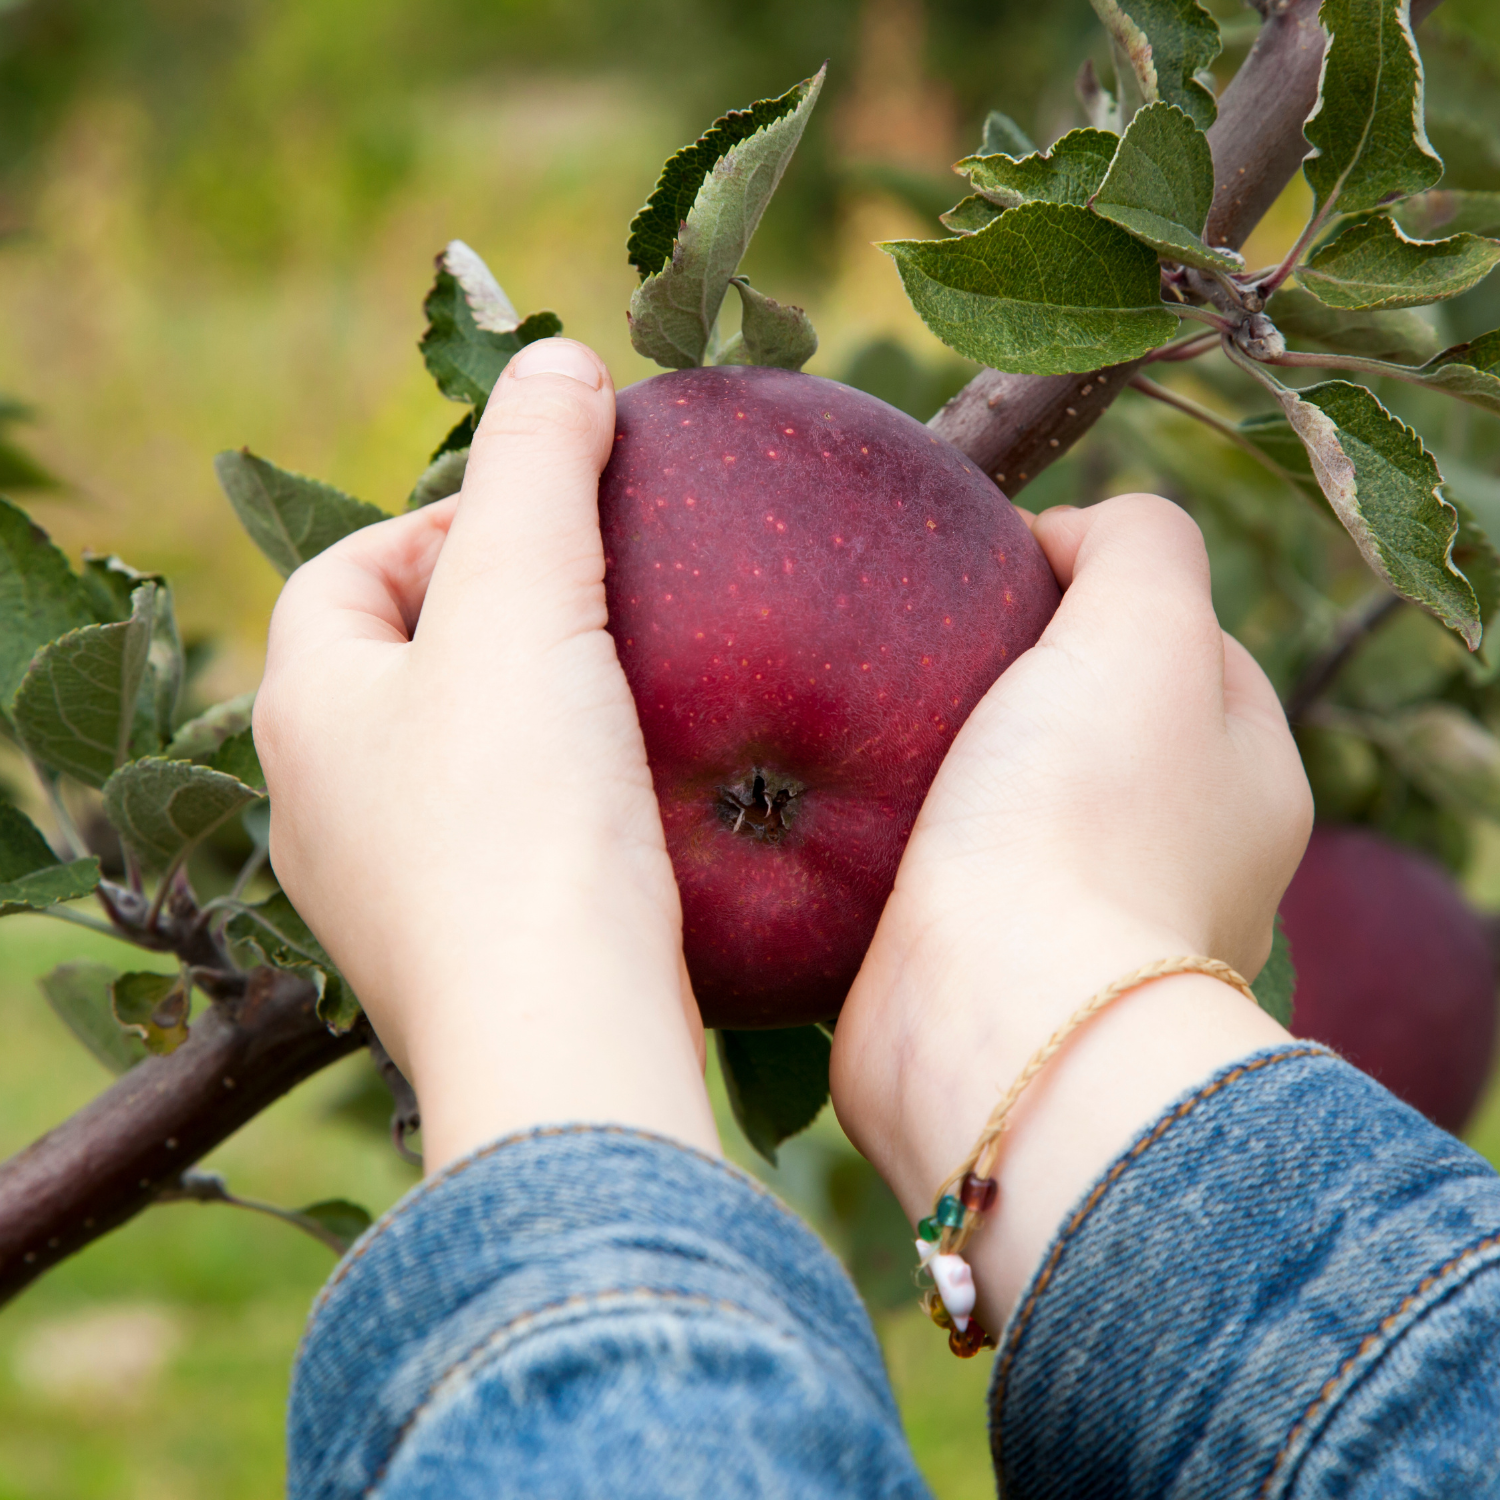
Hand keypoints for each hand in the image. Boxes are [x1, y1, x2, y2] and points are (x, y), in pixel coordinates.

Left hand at [253, 338, 717, 1170]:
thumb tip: (565, 358)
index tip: (555, 527)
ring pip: (460, 757)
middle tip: (607, 599)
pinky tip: (643, 798)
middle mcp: (323, 806)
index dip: (442, 523)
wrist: (562, 1045)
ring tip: (636, 688)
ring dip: (537, 708)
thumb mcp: (527, 603)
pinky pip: (507, 837)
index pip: (347, 571)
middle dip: (497, 616)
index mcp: (305, 710)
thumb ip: (541, 467)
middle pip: (404, 663)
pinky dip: (564, 796)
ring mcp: (393, 892)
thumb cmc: (519, 819)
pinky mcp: (469, 952)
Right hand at [830, 494, 1311, 1323]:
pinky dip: (914, 831)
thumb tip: (1072, 538)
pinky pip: (953, 868)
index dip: (1101, 584)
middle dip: (1024, 673)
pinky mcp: (996, 971)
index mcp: (1246, 776)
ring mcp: (1085, 921)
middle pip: (1099, 719)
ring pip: (1019, 797)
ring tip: (878, 720)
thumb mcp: (1144, 626)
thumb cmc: (1082, 817)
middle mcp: (1182, 856)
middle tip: (934, 646)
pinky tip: (856, 804)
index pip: (1186, 640)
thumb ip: (1139, 540)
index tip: (1000, 571)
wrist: (995, 1021)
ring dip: (958, 759)